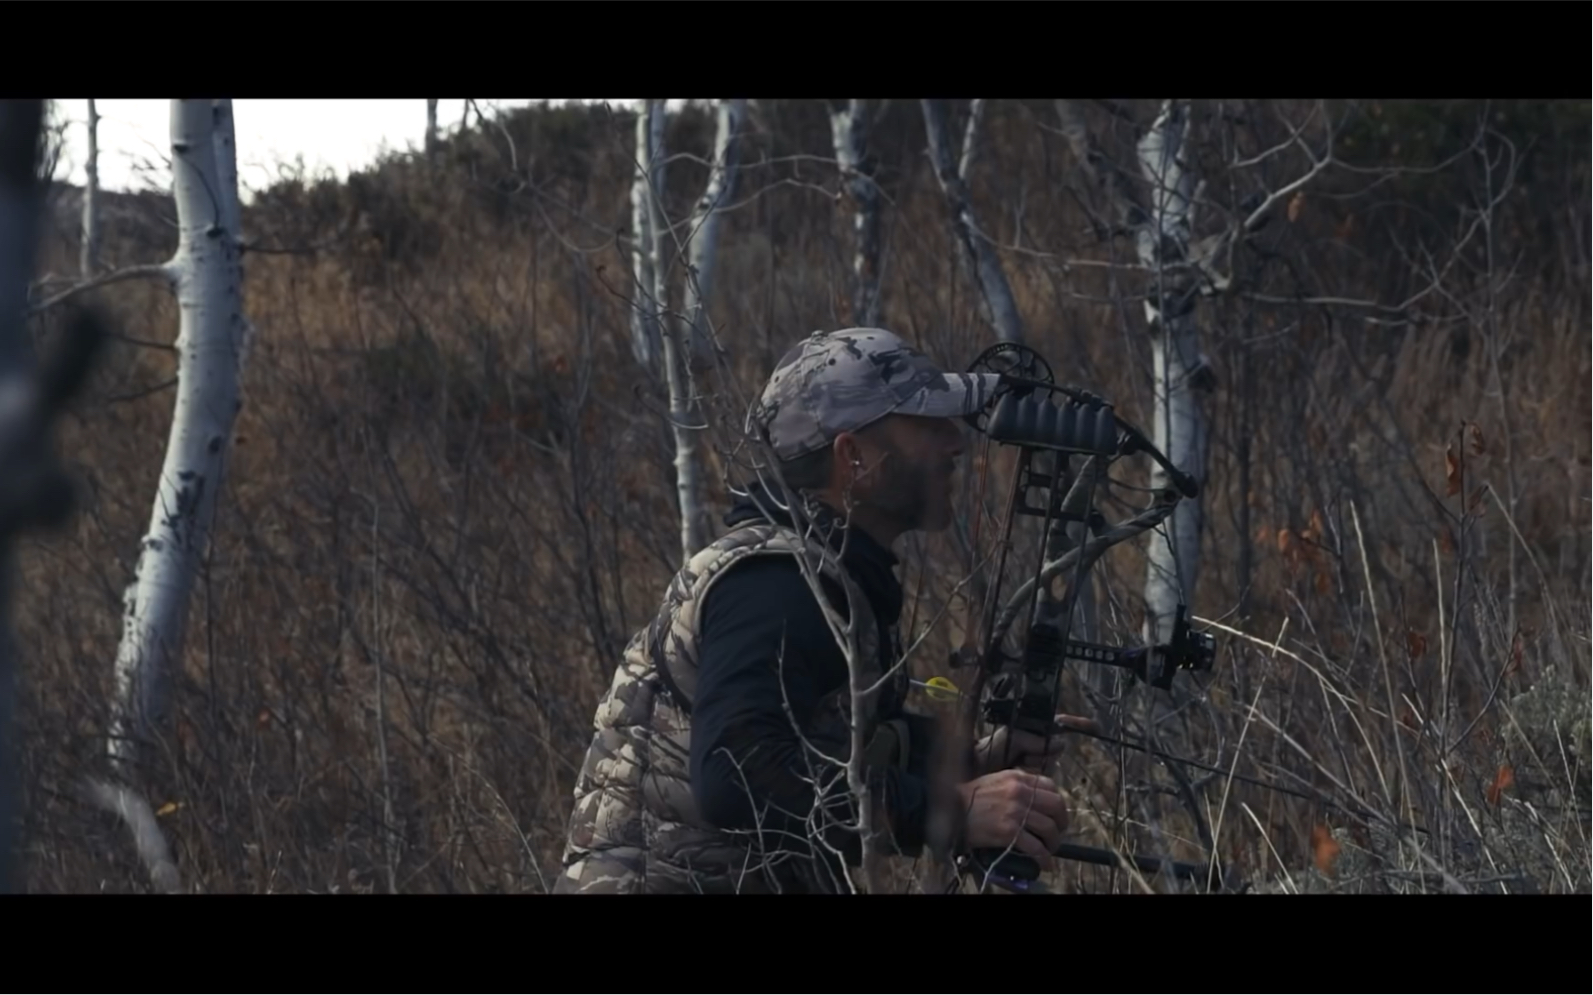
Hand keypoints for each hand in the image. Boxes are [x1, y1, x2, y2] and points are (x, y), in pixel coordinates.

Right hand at [956, 769, 1070, 870]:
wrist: (950, 809)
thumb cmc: (969, 797)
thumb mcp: (996, 781)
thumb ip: (1016, 786)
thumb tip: (1035, 800)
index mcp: (1018, 778)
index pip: (1051, 786)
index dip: (1058, 803)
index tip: (1056, 814)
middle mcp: (1021, 792)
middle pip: (1056, 807)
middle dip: (1062, 823)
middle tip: (1058, 833)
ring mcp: (1016, 812)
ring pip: (1049, 828)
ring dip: (1054, 842)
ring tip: (1049, 849)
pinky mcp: (1010, 832)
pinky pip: (1036, 847)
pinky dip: (1044, 858)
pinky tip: (1045, 864)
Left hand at [973, 713, 1099, 775]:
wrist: (976, 772)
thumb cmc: (990, 750)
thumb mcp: (1011, 737)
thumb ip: (1034, 739)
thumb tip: (1059, 743)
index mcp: (1034, 732)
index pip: (1060, 726)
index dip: (1077, 725)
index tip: (1095, 726)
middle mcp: (1038, 746)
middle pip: (1054, 751)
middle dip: (1038, 754)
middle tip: (1021, 754)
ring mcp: (1035, 763)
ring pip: (1048, 766)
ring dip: (1031, 765)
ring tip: (1014, 763)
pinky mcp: (1033, 780)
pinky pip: (1042, 778)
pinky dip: (1029, 774)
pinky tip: (1016, 772)